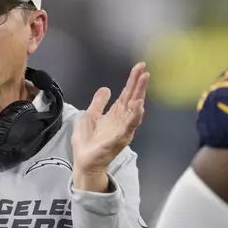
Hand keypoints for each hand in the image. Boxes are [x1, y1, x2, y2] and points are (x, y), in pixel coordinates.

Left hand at [71, 62, 148, 189]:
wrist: (83, 159)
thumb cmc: (87, 140)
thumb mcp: (90, 116)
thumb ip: (98, 103)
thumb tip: (106, 88)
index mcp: (115, 113)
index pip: (126, 94)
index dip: (132, 81)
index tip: (139, 67)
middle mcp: (122, 119)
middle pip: (133, 98)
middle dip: (139, 84)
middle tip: (144, 70)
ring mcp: (123, 129)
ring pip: (134, 110)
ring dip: (140, 95)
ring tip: (143, 82)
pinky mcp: (119, 139)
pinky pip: (129, 126)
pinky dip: (135, 116)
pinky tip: (139, 106)